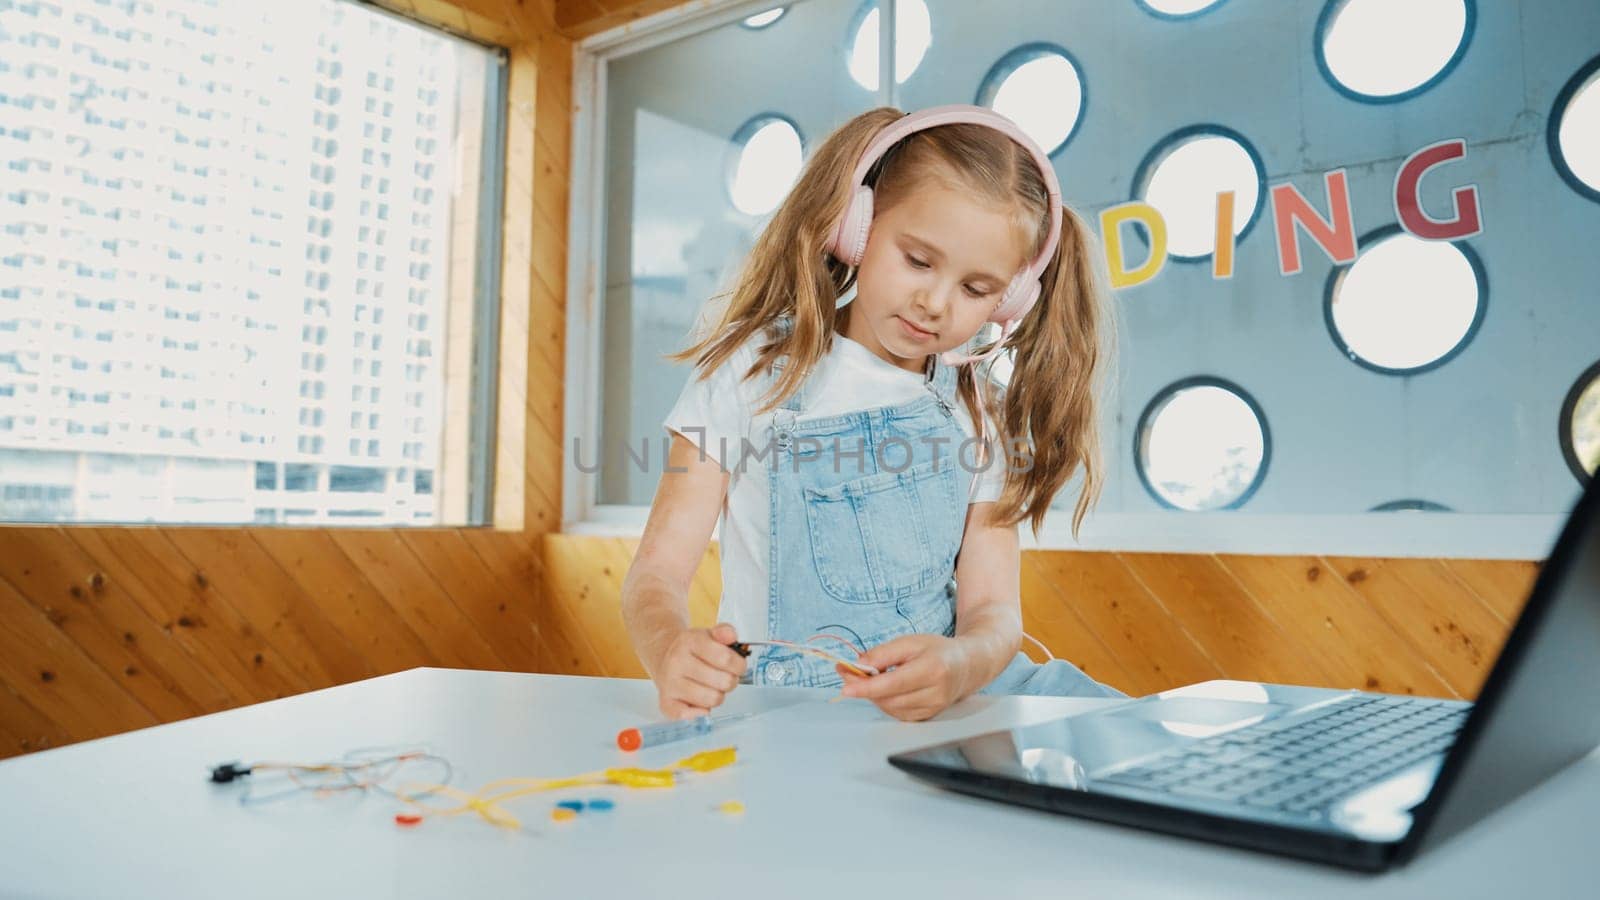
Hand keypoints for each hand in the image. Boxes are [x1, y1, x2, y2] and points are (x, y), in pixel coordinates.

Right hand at [650, 623, 746, 718]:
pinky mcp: (665, 701)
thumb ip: (724, 632)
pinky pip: (689, 715)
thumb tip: (731, 635)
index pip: (726, 658)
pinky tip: (699, 701)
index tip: (737, 665)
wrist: (665, 656)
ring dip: (718, 696)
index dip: (739, 665)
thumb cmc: (693, 649)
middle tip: (724, 677)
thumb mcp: (709, 634)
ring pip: (712, 699)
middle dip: (730, 681)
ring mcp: (669, 683)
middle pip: (724, 682)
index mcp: (689, 641)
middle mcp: (676, 661)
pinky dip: (700, 711)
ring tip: (712, 687)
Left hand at [836, 634, 969, 721]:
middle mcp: (936, 693)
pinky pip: (898, 714)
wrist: (966, 666)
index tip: (846, 687)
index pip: (894, 683)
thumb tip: (858, 665)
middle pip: (890, 698)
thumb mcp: (910, 642)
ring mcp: (933, 708)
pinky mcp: (928, 717)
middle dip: (864, 688)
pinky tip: (884, 689)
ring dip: (873, 695)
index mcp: (933, 669)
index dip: (867, 687)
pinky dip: (886, 702)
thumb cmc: (937, 651)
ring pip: (891, 708)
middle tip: (847, 673)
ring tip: (867, 678)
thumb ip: (883, 653)